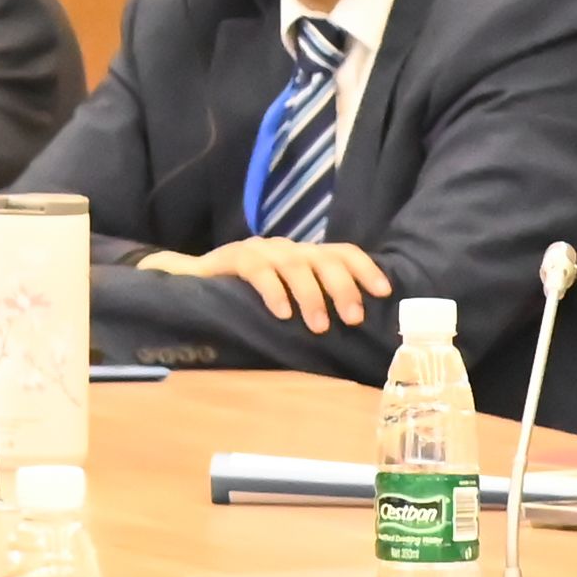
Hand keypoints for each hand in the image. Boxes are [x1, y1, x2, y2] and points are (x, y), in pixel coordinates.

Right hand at [131, 234, 390, 333]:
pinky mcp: (234, 258)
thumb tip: (354, 328)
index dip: (365, 269)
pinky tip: (282, 314)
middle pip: (323, 258)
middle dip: (342, 287)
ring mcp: (260, 250)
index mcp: (304, 255)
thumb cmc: (248, 298)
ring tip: (319, 327)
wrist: (194, 283)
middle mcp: (286, 248)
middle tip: (352, 319)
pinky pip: (258, 270)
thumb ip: (314, 303)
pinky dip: (274, 292)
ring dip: (311, 296)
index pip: (342, 252)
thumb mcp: (288, 298)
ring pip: (295, 264)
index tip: (383, 292)